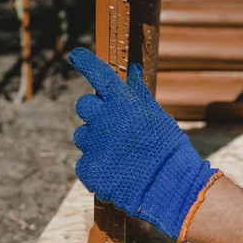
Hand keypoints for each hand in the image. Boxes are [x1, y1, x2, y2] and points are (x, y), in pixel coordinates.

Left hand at [68, 48, 221, 242]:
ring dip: (94, 139)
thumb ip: (138, 93)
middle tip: (111, 124)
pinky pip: (85, 160)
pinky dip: (96, 164)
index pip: (98, 74)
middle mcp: (103, 119)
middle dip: (94, 111)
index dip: (84, 61)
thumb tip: (132, 70)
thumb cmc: (166, 148)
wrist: (168, 187)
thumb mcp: (156, 115)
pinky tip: (115, 170)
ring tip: (118, 152)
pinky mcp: (88, 168)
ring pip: (82, 134)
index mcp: (122, 103)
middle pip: (83, 105)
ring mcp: (93, 145)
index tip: (74, 55)